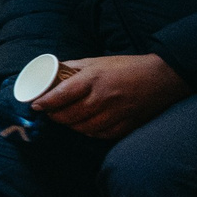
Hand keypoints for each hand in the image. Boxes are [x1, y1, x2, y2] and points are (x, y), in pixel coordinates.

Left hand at [36, 53, 189, 139]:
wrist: (161, 77)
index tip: (35, 105)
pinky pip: (102, 134)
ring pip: (84, 127)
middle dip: (55, 116)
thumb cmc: (126, 66)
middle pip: (71, 115)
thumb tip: (50, 71)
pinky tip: (85, 126)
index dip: (46, 102)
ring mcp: (116, 112)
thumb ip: (74, 67)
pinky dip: (90, 132)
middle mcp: (103, 97)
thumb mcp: (97, 61)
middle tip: (49, 113)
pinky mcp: (127, 124)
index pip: (63, 94)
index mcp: (93, 79)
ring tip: (65, 119)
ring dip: (71, 126)